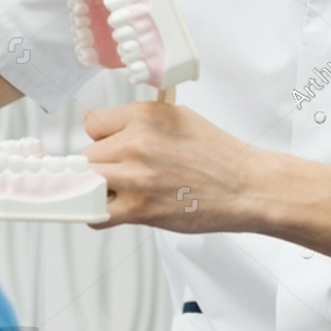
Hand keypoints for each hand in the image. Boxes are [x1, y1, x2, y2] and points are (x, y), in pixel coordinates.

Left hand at [82, 103, 267, 232]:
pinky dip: (98, 214)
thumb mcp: (177, 119)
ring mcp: (135, 177)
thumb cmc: (218, 156)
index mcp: (145, 116)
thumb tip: (107, 129)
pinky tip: (115, 209)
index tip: (110, 147)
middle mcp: (136, 143)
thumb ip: (140, 122)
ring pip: (86, 182)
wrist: (245, 188)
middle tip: (123, 172)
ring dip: (98, 189)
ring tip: (120, 191)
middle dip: (100, 165)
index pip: (92, 123)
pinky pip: (94, 213)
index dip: (102, 138)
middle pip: (86, 155)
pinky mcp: (138, 208)